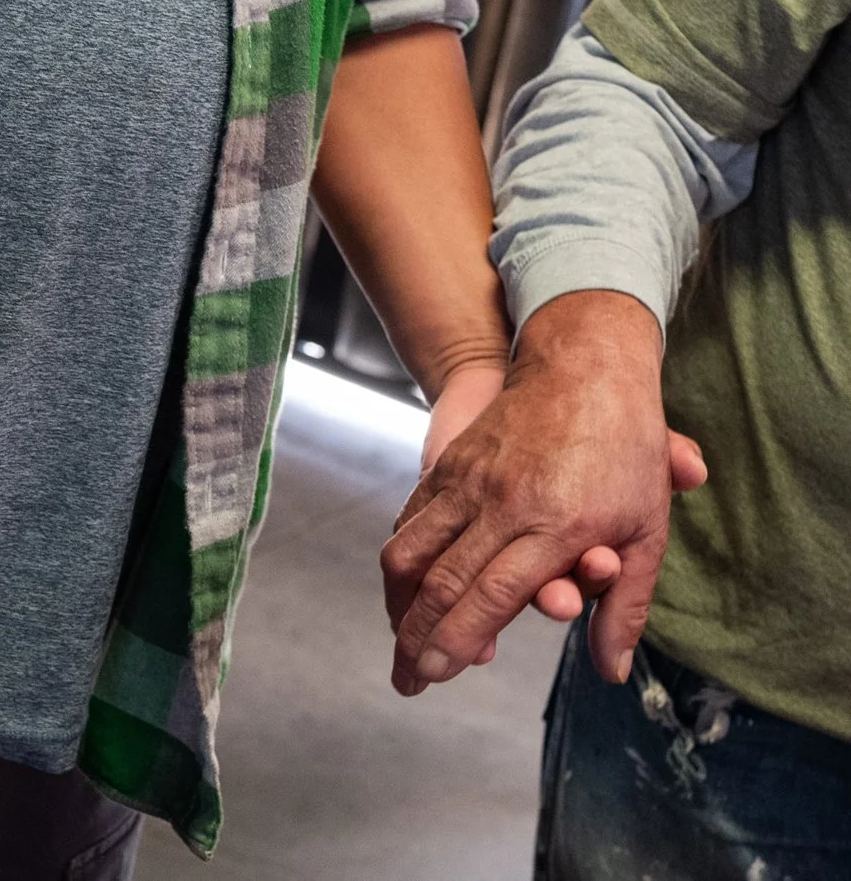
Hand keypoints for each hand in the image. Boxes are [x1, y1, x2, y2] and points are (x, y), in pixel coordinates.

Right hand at [420, 363, 612, 663]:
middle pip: (443, 583)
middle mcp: (503, 504)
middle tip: (407, 679)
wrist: (582, 366)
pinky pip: (409, 522)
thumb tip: (610, 670)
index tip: (437, 675)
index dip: (459, 641)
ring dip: (398, 606)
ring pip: (411, 552)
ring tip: (399, 644)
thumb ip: (625, 606)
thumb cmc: (626, 451)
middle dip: (418, 639)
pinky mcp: (448, 466)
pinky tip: (399, 593)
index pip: (493, 597)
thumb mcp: (647, 531)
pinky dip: (398, 563)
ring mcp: (468, 481)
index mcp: (556, 524)